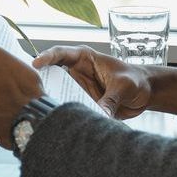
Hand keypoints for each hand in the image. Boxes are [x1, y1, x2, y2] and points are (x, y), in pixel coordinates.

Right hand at [34, 45, 151, 119]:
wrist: (145, 94)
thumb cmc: (136, 80)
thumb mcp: (125, 86)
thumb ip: (111, 98)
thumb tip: (99, 112)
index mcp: (85, 59)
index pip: (61, 54)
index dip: (47, 57)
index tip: (36, 64)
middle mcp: (77, 73)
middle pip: (52, 75)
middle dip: (41, 81)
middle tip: (32, 90)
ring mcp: (77, 89)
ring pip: (58, 94)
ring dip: (51, 101)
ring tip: (43, 109)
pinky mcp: (82, 104)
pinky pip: (69, 109)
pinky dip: (64, 115)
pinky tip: (58, 122)